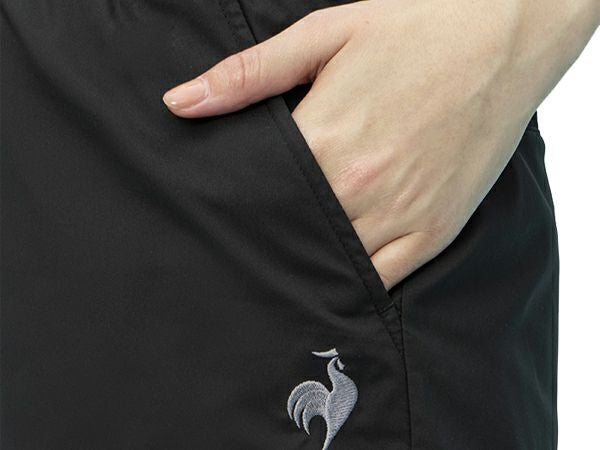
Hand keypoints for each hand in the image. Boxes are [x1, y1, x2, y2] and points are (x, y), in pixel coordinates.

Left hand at [162, 0, 598, 289]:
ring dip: (305, 269)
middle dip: (266, 242)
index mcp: (326, 140)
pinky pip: (382, 280)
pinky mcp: (434, 230)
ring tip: (279, 272)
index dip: (234, 211)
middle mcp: (361, 187)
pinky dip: (354, 286)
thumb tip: (180, 103)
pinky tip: (332, 284)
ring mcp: (402, 215)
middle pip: (291, 236)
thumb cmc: (414, 30)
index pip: (257, 198)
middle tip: (239, 252)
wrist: (502, 36)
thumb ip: (248, 75)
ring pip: (334, 265)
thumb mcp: (324, 36)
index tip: (216, 221)